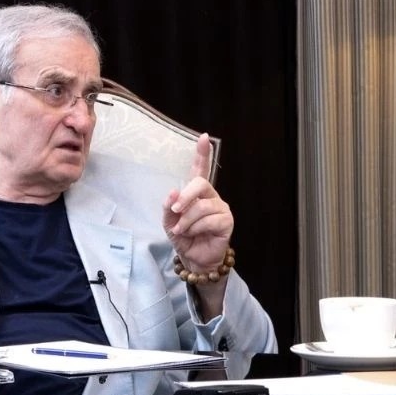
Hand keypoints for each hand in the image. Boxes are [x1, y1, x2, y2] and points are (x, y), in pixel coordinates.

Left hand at [162, 133, 232, 274]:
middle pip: (200, 184)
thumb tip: (173, 191)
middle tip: (175, 210)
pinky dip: (195, 228)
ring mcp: (221, 207)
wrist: (193, 257)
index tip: (203, 138)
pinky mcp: (227, 221)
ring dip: (186, 220)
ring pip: (201, 206)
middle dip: (185, 197)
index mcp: (197, 192)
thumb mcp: (169, 221)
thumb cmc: (183, 236)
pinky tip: (193, 234)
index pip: (200, 170)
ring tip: (182, 230)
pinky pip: (209, 220)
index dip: (202, 154)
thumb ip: (168, 206)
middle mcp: (211, 196)